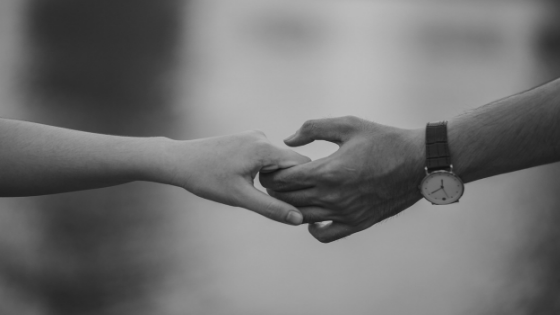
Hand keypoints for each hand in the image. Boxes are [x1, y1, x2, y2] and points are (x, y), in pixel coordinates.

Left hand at [162, 130, 310, 224]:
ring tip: (255, 192)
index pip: (302, 164)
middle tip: (275, 203)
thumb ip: (272, 208)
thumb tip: (298, 219)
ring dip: (275, 178)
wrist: (179, 161)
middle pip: (291, 162)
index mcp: (265, 148)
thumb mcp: (240, 198)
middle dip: (288, 183)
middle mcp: (262, 137)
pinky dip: (264, 171)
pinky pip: (266, 156)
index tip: (298, 203)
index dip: (304, 184)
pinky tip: (247, 182)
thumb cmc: (207, 179)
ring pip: (278, 161)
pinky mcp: (246, 139)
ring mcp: (254, 136)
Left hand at [260, 116, 424, 241]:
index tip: (270, 168)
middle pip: (288, 199)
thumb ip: (313, 128)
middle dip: (275, 189)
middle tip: (274, 180)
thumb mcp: (348, 125)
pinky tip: (313, 214)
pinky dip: (312, 228)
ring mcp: (344, 213)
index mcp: (328, 171)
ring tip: (289, 194)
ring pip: (301, 217)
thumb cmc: (383, 140)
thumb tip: (288, 140)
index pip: (284, 180)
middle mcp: (333, 196)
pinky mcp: (356, 223)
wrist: (418, 162)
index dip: (271, 174)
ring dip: (290, 207)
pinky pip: (324, 235)